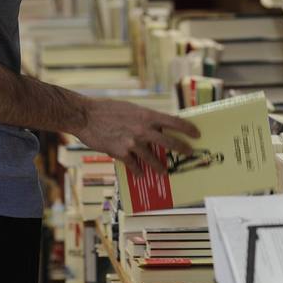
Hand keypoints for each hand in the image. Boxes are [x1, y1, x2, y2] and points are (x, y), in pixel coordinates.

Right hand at [73, 99, 199, 175]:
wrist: (86, 116)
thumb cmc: (106, 109)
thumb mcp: (130, 108)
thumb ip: (144, 118)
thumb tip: (155, 126)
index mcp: (146, 115)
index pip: (174, 121)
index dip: (188, 129)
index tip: (197, 134)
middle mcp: (143, 129)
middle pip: (170, 142)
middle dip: (182, 149)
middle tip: (189, 153)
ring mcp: (133, 142)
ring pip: (153, 158)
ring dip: (160, 166)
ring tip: (163, 171)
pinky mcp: (121, 153)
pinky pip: (134, 165)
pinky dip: (137, 170)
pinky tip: (139, 174)